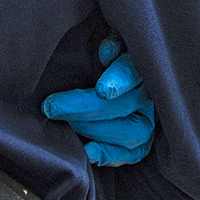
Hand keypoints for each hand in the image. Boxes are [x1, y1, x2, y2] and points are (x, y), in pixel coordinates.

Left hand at [41, 37, 157, 166]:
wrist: (117, 87)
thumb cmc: (107, 62)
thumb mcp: (113, 44)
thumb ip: (112, 43)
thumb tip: (107, 52)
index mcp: (141, 68)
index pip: (132, 73)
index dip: (118, 81)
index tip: (102, 90)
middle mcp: (148, 98)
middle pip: (121, 105)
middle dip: (83, 108)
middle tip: (51, 106)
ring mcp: (148, 124)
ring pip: (128, 133)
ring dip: (93, 130)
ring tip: (66, 125)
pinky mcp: (140, 146)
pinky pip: (129, 156)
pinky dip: (108, 156)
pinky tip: (87, 151)